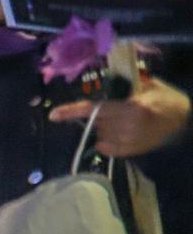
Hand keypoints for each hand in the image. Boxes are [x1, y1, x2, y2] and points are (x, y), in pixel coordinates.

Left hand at [51, 79, 190, 157]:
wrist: (183, 122)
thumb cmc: (166, 100)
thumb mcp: (148, 86)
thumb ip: (126, 86)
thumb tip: (104, 82)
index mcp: (132, 108)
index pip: (95, 109)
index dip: (72, 111)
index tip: (53, 115)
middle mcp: (126, 126)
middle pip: (96, 121)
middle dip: (100, 115)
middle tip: (116, 109)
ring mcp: (127, 141)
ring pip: (99, 134)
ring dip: (104, 127)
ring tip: (123, 121)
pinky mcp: (127, 152)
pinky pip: (105, 146)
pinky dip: (106, 139)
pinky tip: (120, 132)